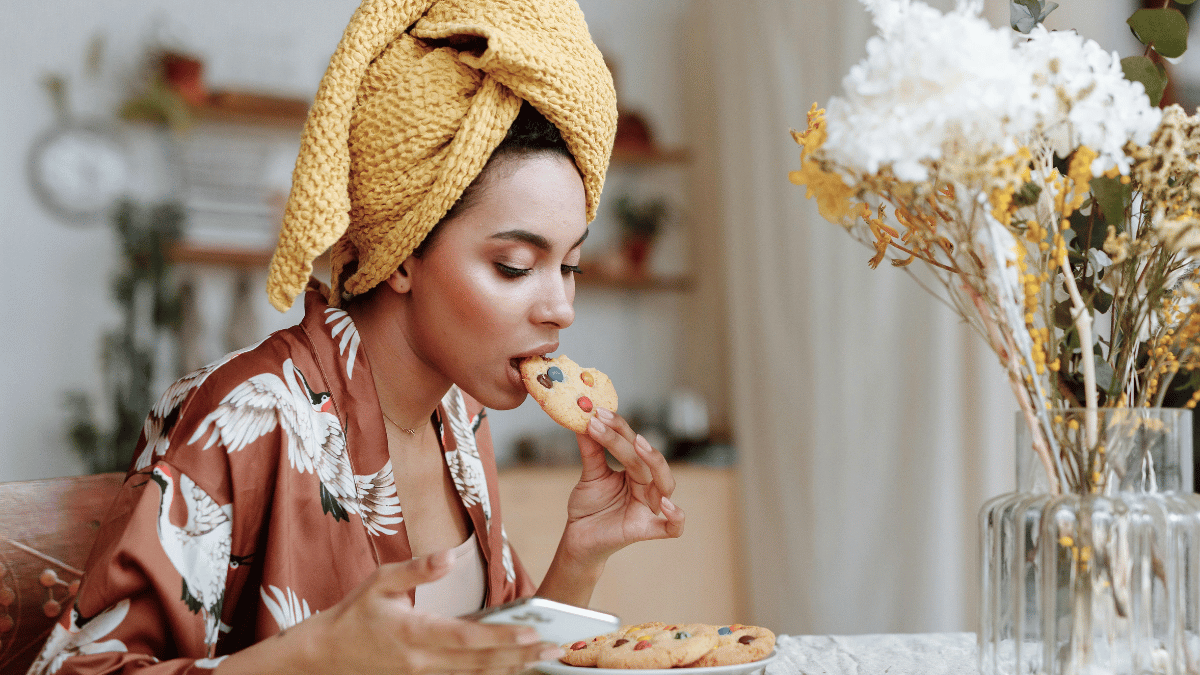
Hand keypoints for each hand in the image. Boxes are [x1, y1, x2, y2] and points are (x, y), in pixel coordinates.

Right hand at [219, 552, 561, 674]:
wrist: (326, 655)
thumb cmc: (356, 613)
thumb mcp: (380, 582)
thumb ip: (417, 570)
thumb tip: (449, 556)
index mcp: (415, 633)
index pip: (467, 638)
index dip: (502, 638)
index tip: (532, 633)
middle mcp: (423, 661)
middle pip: (480, 663)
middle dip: (519, 657)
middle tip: (554, 649)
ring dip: (511, 669)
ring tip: (543, 659)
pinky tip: (512, 668)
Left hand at [563, 407, 685, 564]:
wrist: (578, 538)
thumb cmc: (589, 506)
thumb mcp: (589, 475)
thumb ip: (591, 449)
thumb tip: (583, 419)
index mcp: (635, 471)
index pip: (632, 444)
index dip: (618, 427)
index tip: (598, 413)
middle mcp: (646, 487)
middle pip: (648, 461)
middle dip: (633, 441)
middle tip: (611, 425)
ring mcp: (648, 508)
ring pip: (665, 485)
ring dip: (655, 464)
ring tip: (638, 445)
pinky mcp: (645, 530)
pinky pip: (672, 528)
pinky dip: (675, 517)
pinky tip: (665, 505)